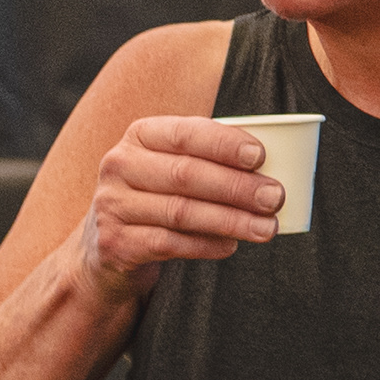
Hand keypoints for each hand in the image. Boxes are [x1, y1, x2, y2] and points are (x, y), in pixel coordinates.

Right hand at [65, 115, 283, 297]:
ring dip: (231, 220)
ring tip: (266, 228)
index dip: (224, 143)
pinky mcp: (115, 243)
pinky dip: (206, 245)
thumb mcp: (171, 167)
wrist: (104, 247)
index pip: (186, 132)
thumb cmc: (157, 196)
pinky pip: (169, 243)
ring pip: (181, 211)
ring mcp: (112, 205)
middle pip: (186, 174)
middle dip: (237, 186)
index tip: (261, 156)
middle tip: (275, 197)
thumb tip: (272, 169)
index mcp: (140, 135)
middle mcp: (119, 165)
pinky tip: (231, 245)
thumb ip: (209, 160)